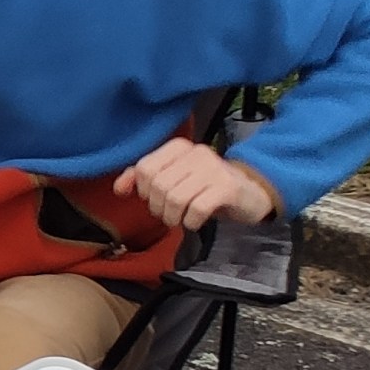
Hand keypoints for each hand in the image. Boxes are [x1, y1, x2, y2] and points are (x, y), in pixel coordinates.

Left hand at [113, 139, 277, 231]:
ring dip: (173, 217)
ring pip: (175, 198)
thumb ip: (144, 178)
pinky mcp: (227, 188)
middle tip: (168, 214)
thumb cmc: (205, 188)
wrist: (250, 193)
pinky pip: (196, 209)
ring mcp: (213, 169)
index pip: (145, 168)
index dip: (143, 190)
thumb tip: (119, 188)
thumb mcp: (175, 178)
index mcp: (179, 147)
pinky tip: (195, 221)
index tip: (152, 198)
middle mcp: (196, 153)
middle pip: (158, 186)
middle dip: (158, 207)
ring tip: (180, 219)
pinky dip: (190, 221)